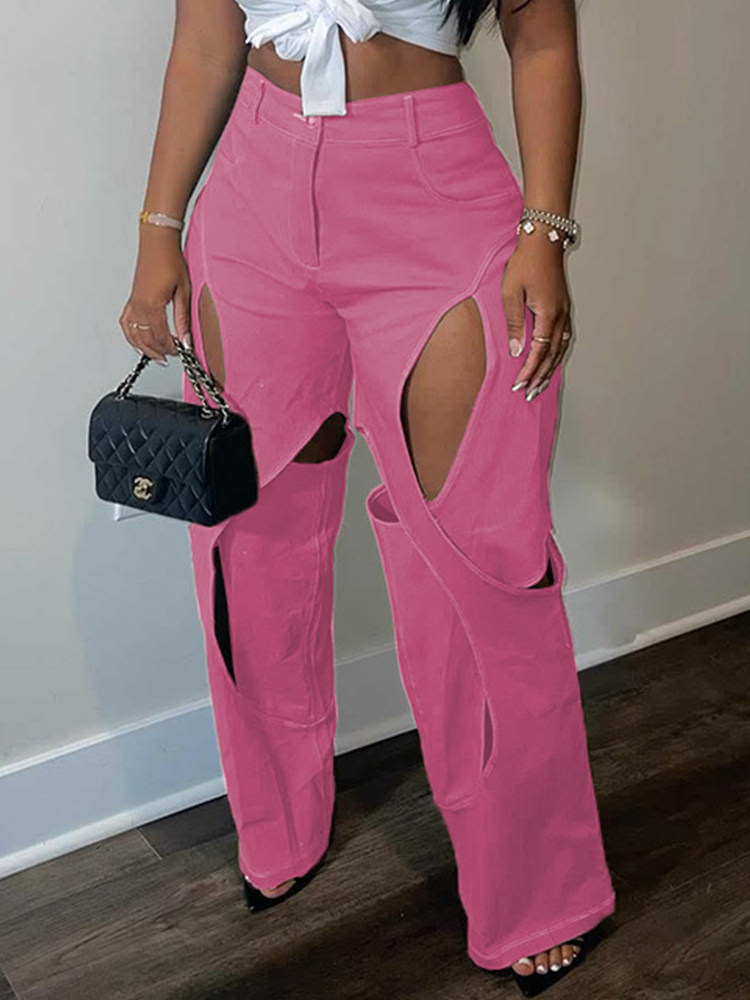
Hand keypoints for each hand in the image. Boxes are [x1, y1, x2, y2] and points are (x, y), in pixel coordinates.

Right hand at [119, 229, 191, 364]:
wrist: (157, 243)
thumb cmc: (171, 262)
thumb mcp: (183, 292)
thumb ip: (182, 319)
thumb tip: (186, 340)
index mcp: (152, 305)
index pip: (161, 336)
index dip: (170, 347)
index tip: (180, 351)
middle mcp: (139, 306)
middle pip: (145, 338)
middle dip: (158, 350)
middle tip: (170, 356)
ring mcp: (133, 303)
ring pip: (134, 334)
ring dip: (144, 347)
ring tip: (156, 355)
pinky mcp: (132, 299)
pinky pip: (126, 323)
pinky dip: (131, 334)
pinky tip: (138, 340)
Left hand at [501, 234, 573, 400]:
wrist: (544, 239)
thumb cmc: (524, 262)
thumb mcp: (511, 293)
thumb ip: (514, 323)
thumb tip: (517, 351)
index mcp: (547, 314)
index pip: (538, 352)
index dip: (529, 371)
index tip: (518, 385)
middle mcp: (560, 316)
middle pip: (552, 355)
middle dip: (540, 377)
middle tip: (529, 394)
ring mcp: (564, 312)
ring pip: (560, 349)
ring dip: (550, 369)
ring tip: (540, 385)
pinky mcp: (563, 307)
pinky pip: (564, 338)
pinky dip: (557, 354)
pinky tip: (552, 361)